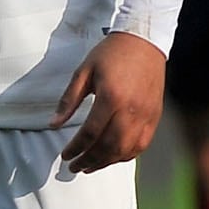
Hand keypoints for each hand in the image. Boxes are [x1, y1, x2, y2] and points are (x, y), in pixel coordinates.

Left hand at [51, 31, 166, 173]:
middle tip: (74, 167)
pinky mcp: (155, 116)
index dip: (76, 148)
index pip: (91, 133)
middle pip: (109, 146)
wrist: (143, 41)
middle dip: (89, 160)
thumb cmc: (110, 54)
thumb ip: (68, 100)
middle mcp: (131, 109)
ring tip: (89, 167)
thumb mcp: (83, 72)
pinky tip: (112, 157)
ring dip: (106, 162)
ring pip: (126, 149)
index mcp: (111, 97)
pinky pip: (142, 144)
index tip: (64, 155)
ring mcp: (147, 115)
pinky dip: (126, 155)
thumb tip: (53, 124)